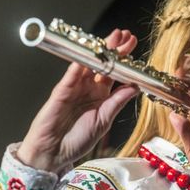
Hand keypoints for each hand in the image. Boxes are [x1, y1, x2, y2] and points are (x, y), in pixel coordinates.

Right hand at [17, 29, 139, 172]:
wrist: (54, 153)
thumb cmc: (77, 140)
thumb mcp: (104, 121)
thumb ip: (117, 103)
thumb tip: (135, 87)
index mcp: (101, 96)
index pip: (114, 73)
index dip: (123, 60)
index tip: (133, 47)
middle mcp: (88, 89)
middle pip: (102, 64)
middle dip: (114, 49)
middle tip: (125, 36)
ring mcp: (74, 88)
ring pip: (88, 65)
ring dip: (98, 51)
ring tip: (112, 39)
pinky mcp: (61, 92)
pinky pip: (71, 75)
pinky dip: (79, 65)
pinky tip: (88, 56)